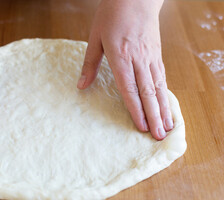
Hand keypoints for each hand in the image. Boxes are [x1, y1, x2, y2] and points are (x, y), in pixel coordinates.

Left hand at [77, 0, 171, 139]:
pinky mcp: (157, 55)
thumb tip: (81, 86)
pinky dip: (166, 95)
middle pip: (148, 92)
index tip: (141, 127)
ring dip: (164, 109)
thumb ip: (90, 64)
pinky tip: (167, 106)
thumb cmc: (112, 15)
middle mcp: (139, 59)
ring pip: (159, 87)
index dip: (136, 109)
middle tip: (158, 136)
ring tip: (168, 127)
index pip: (129, 89)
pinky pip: (163, 78)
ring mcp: (151, 57)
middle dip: (154, 116)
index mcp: (121, 56)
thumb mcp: (95, 38)